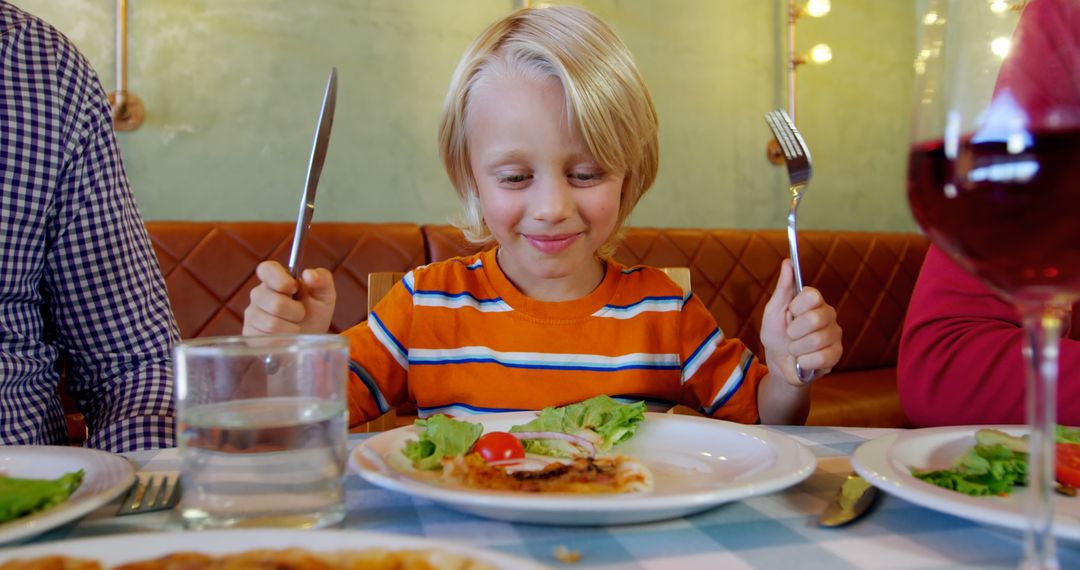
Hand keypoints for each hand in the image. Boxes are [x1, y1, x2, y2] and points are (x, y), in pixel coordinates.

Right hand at [242, 261, 335, 334]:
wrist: (310, 338)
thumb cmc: (315, 312)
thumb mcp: (325, 294)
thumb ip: (322, 279)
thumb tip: (309, 274)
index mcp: (275, 278)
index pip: (266, 269)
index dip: (279, 279)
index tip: (294, 288)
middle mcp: (259, 294)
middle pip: (275, 302)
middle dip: (296, 311)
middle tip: (301, 313)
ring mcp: (252, 314)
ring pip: (272, 323)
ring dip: (291, 327)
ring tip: (295, 325)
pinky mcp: (250, 333)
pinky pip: (266, 338)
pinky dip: (283, 339)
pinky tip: (286, 336)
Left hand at [760, 259, 842, 385]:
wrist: (778, 363)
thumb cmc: (776, 334)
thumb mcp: (774, 310)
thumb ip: (783, 287)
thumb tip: (787, 262)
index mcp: (814, 301)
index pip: (812, 295)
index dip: (796, 307)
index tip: (789, 313)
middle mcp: (829, 314)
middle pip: (815, 319)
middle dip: (794, 331)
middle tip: (790, 335)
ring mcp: (835, 334)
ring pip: (816, 340)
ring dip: (797, 348)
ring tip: (795, 348)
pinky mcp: (837, 354)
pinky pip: (821, 357)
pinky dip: (804, 361)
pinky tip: (803, 360)